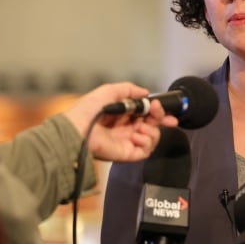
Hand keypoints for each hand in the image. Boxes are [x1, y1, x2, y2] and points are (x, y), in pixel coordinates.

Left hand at [63, 82, 178, 161]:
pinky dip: (146, 141)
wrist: (77, 129)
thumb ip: (129, 89)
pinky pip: (146, 150)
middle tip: (167, 117)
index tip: (162, 107)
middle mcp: (127, 129)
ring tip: (140, 127)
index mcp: (123, 115)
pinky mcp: (128, 154)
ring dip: (152, 130)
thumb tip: (145, 92)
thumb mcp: (109, 91)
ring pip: (153, 138)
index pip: (145, 113)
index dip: (157, 111)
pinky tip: (136, 135)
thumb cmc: (89, 110)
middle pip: (153, 125)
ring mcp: (128, 142)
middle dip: (161, 119)